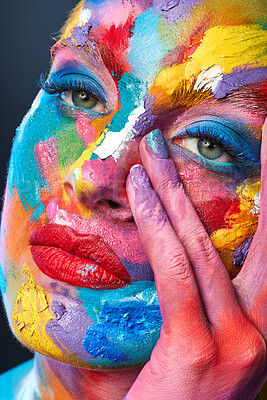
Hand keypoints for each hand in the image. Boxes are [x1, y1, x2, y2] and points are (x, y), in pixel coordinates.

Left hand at [124, 119, 266, 399]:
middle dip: (264, 175)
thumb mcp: (219, 339)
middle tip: (262, 128)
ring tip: (154, 151)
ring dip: (176, 189)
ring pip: (204, 244)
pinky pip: (176, 269)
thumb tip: (211, 246)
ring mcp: (239, 341)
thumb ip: (223, 296)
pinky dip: (156, 222)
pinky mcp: (198, 348)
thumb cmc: (190, 392)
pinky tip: (140, 187)